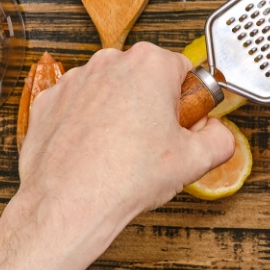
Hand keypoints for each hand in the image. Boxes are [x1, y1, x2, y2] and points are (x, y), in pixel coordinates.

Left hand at [17, 42, 233, 234]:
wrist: (67, 207)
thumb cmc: (124, 179)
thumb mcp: (196, 161)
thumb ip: (220, 138)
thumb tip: (216, 133)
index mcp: (150, 64)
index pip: (183, 71)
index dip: (186, 103)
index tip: (180, 126)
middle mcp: (111, 62)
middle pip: (145, 77)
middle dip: (152, 104)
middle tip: (152, 143)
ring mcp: (75, 80)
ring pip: (111, 89)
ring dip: (118, 111)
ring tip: (119, 151)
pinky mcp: (48, 101)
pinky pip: (78, 105)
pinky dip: (86, 123)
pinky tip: (92, 151)